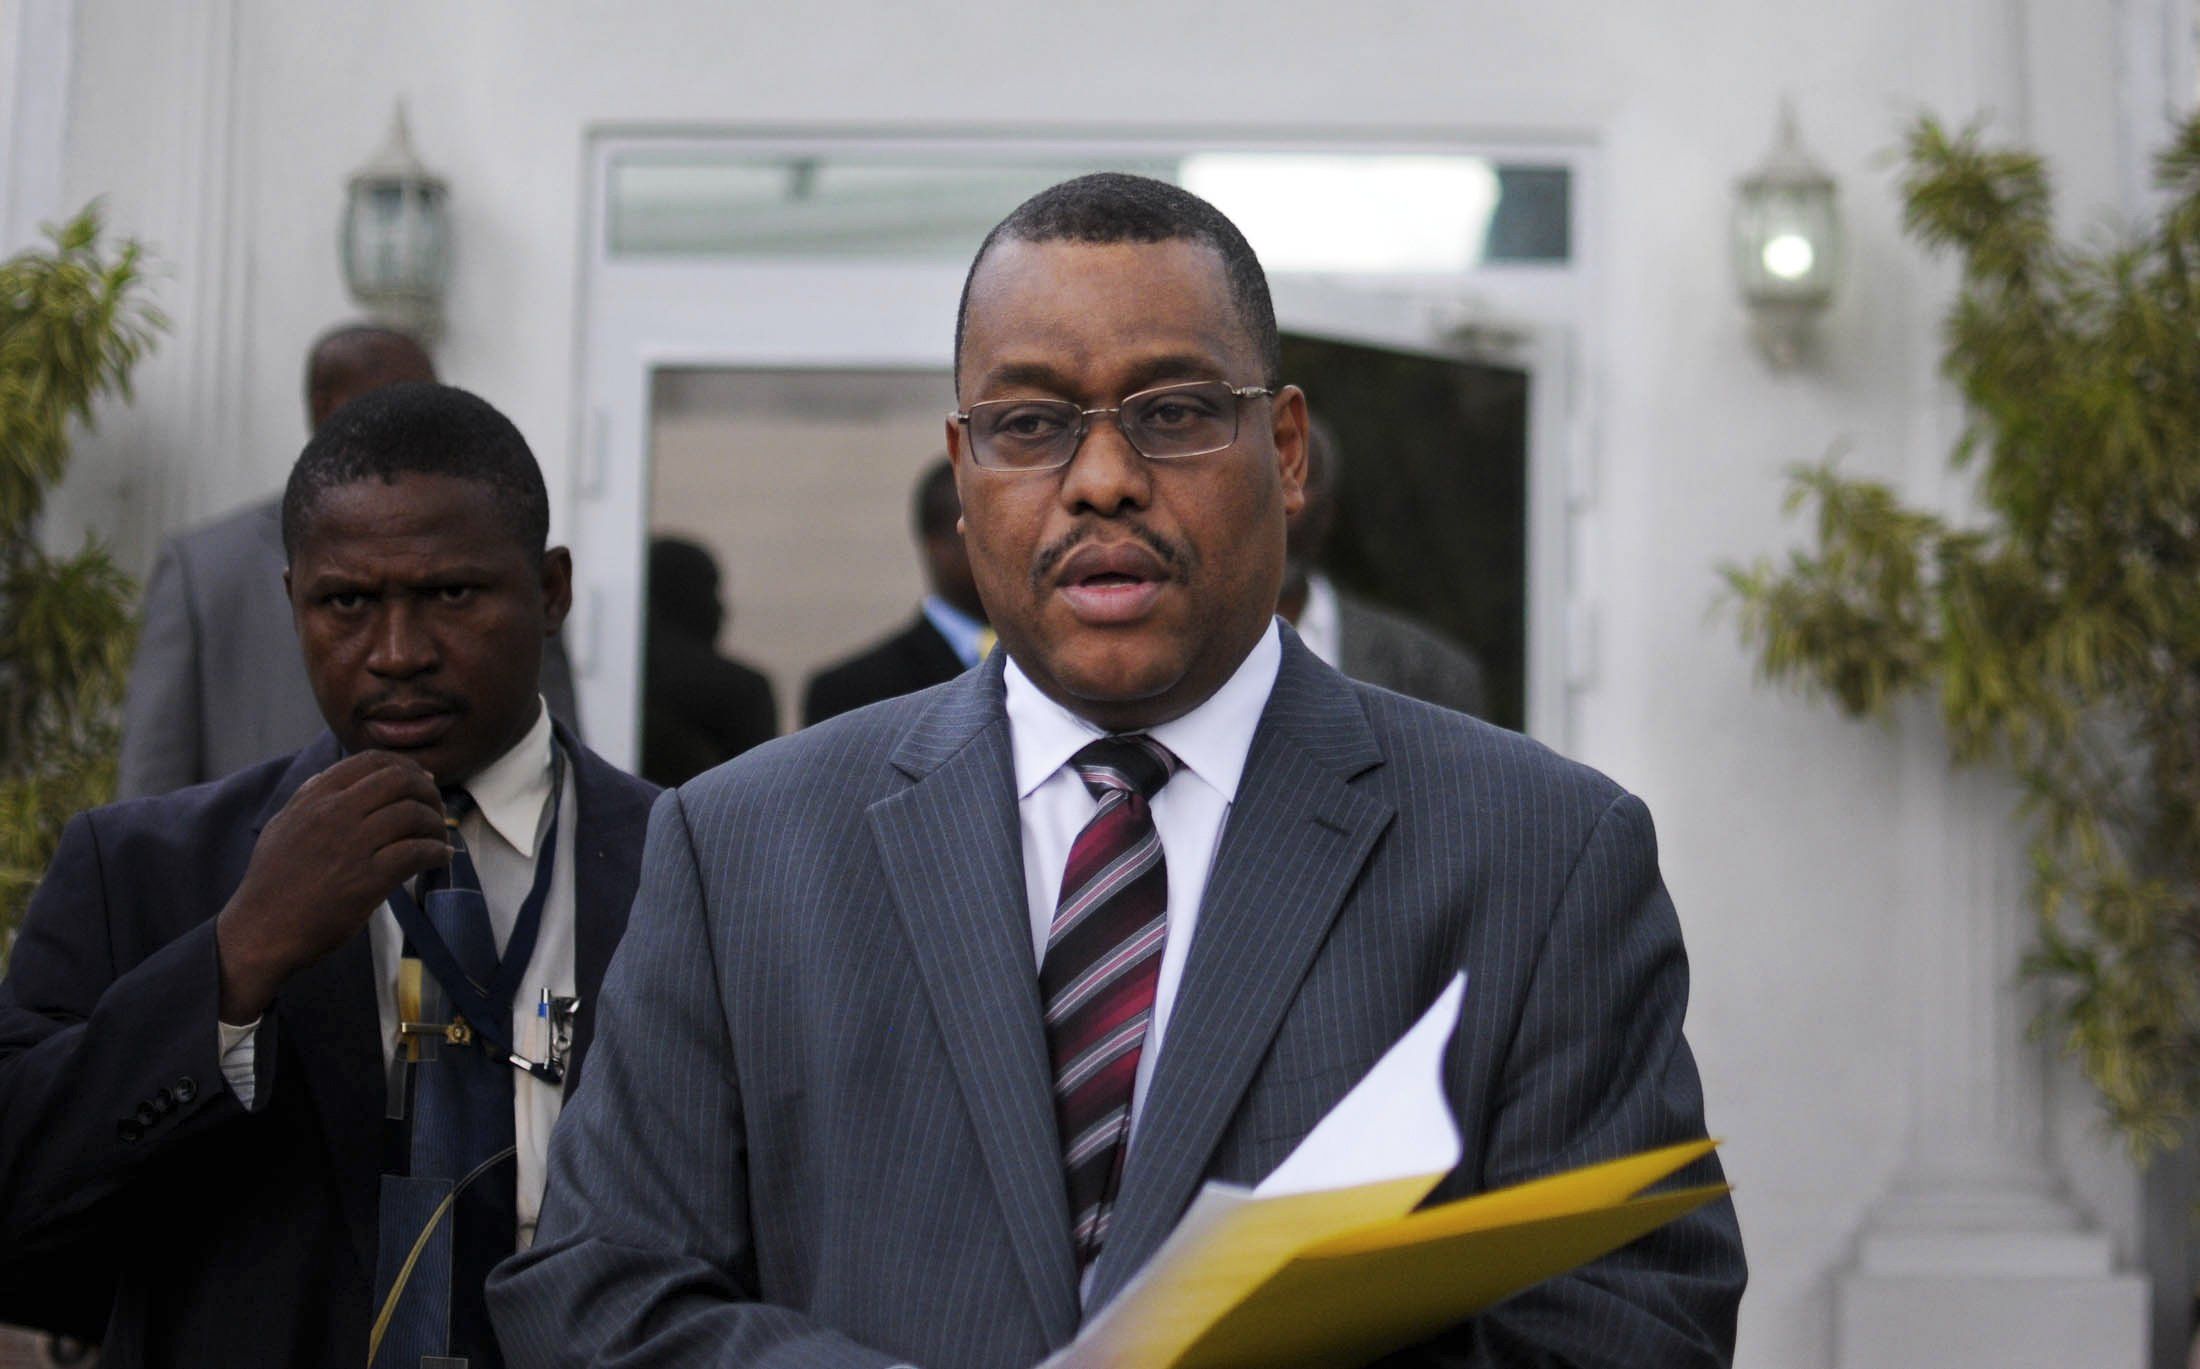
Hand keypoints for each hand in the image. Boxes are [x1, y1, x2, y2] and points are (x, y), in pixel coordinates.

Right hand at [215, 751, 450, 1022]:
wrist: (261, 931)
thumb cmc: (271, 882)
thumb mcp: (281, 826)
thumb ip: (307, 798)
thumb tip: (331, 775)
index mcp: (316, 798)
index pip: (372, 761)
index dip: (407, 766)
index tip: (423, 780)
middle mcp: (335, 814)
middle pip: (401, 781)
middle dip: (429, 792)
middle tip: (437, 811)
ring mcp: (352, 846)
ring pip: (413, 814)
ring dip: (437, 825)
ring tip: (439, 838)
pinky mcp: (367, 880)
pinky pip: (416, 853)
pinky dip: (436, 852)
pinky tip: (440, 858)